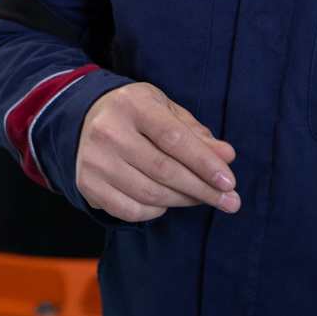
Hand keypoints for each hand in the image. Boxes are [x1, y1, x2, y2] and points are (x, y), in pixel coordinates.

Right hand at [75, 82, 239, 222]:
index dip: (204, 163)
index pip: (174, 138)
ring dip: (184, 200)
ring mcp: (95, 160)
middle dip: (202, 189)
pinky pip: (131, 211)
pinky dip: (156, 210)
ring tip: (201, 198)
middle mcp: (108, 131)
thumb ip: (196, 133)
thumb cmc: (137, 114)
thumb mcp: (166, 110)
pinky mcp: (88, 185)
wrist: (86, 119)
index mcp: (132, 104)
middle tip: (230, 201)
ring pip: (150, 193)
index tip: (229, 181)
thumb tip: (227, 157)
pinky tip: (167, 200)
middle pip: (164, 170)